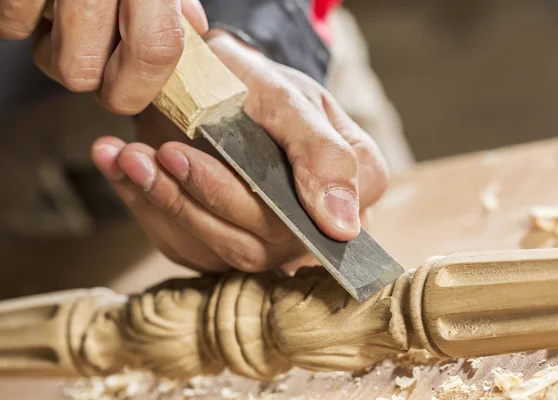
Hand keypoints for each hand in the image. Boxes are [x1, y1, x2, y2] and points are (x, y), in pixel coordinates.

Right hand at [0, 0, 206, 113]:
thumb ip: (175, 3)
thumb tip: (192, 31)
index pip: (153, 50)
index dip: (140, 86)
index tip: (133, 93)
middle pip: (89, 73)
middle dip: (95, 80)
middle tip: (102, 58)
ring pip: (55, 60)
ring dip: (61, 55)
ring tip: (74, 27)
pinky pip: (12, 25)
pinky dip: (22, 24)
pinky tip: (43, 9)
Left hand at [91, 32, 389, 272]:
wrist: (216, 90)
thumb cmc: (260, 88)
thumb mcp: (292, 101)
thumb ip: (324, 154)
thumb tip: (343, 229)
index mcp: (351, 191)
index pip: (327, 221)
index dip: (274, 209)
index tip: (214, 172)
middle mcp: (310, 229)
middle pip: (264, 239)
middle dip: (206, 196)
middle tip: (161, 153)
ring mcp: (266, 246)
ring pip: (220, 248)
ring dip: (168, 203)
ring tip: (131, 158)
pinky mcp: (220, 249)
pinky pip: (185, 245)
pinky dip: (148, 207)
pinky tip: (124, 170)